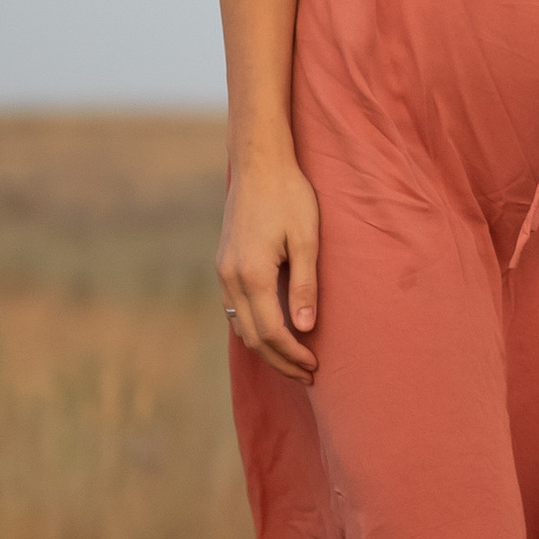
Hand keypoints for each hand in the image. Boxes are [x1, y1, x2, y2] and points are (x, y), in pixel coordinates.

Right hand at [216, 150, 320, 379]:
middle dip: (280, 360)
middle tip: (307, 374)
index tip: (315, 366)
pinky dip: (252, 327)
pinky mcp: (224, 264)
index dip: (293, 355)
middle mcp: (231, 278)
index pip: (272, 332)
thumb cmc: (290, 196)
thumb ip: (305, 286)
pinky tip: (273, 330)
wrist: (259, 164)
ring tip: (293, 358)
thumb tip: (306, 330)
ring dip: (265, 347)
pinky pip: (234, 309)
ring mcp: (223, 271)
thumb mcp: (307, 240)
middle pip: (253, 337)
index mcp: (252, 275)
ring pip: (240, 326)